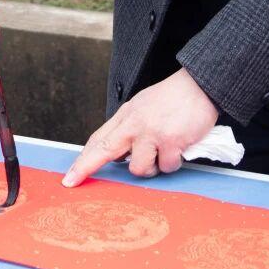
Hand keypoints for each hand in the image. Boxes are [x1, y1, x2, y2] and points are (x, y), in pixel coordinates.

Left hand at [62, 68, 218, 186]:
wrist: (198, 86)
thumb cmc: (172, 98)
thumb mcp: (142, 106)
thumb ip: (128, 128)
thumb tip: (118, 154)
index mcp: (126, 116)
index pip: (98, 139)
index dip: (83, 159)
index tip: (70, 175)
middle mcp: (134, 124)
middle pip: (103, 150)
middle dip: (85, 168)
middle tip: (72, 181)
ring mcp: (151, 133)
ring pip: (139, 169)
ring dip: (152, 168)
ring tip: (163, 153)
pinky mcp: (170, 141)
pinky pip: (167, 167)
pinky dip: (174, 163)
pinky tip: (179, 148)